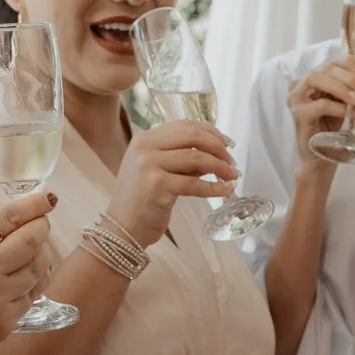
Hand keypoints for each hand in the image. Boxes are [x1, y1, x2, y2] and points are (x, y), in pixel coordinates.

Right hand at [0, 191, 56, 354]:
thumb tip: (13, 226)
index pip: (7, 217)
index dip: (33, 205)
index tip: (47, 199)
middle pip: (32, 240)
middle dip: (43, 227)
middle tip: (43, 224)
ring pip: (38, 269)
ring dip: (42, 256)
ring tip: (37, 252)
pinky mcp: (4, 323)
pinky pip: (31, 296)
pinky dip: (33, 283)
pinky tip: (28, 279)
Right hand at [107, 119, 238, 246]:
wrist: (122, 229)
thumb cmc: (141, 201)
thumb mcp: (159, 171)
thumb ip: (183, 159)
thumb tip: (216, 154)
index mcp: (144, 139)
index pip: (184, 126)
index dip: (211, 132)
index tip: (227, 143)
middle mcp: (145, 147)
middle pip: (193, 136)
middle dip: (218, 147)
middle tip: (232, 161)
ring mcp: (149, 165)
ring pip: (196, 158)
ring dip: (221, 166)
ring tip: (233, 176)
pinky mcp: (157, 186)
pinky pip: (194, 183)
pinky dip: (215, 187)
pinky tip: (226, 190)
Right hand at [288, 56, 354, 161]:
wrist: (320, 158)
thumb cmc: (331, 131)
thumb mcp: (348, 106)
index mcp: (311, 80)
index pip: (330, 62)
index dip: (349, 63)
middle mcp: (300, 85)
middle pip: (325, 68)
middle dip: (350, 77)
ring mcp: (296, 99)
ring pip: (318, 79)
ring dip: (343, 88)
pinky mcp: (298, 114)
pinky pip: (320, 104)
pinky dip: (338, 107)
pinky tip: (351, 113)